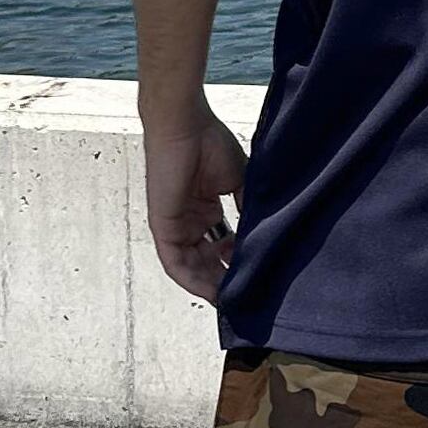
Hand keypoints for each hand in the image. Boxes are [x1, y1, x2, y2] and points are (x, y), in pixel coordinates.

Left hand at [142, 103, 248, 303]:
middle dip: (224, 282)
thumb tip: (263, 234)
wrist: (185, 126)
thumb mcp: (238, 181)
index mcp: (205, 210)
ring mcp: (175, 226)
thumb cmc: (209, 143)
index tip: (257, 277)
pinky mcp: (163, 227)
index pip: (221, 247)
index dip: (237, 264)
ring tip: (232, 301)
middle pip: (206, 262)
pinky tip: (212, 291)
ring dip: (210, 286)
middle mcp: (189, 221)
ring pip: (192, 268)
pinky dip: (192, 280)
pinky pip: (175, 263)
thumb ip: (246, 208)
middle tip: (246, 298)